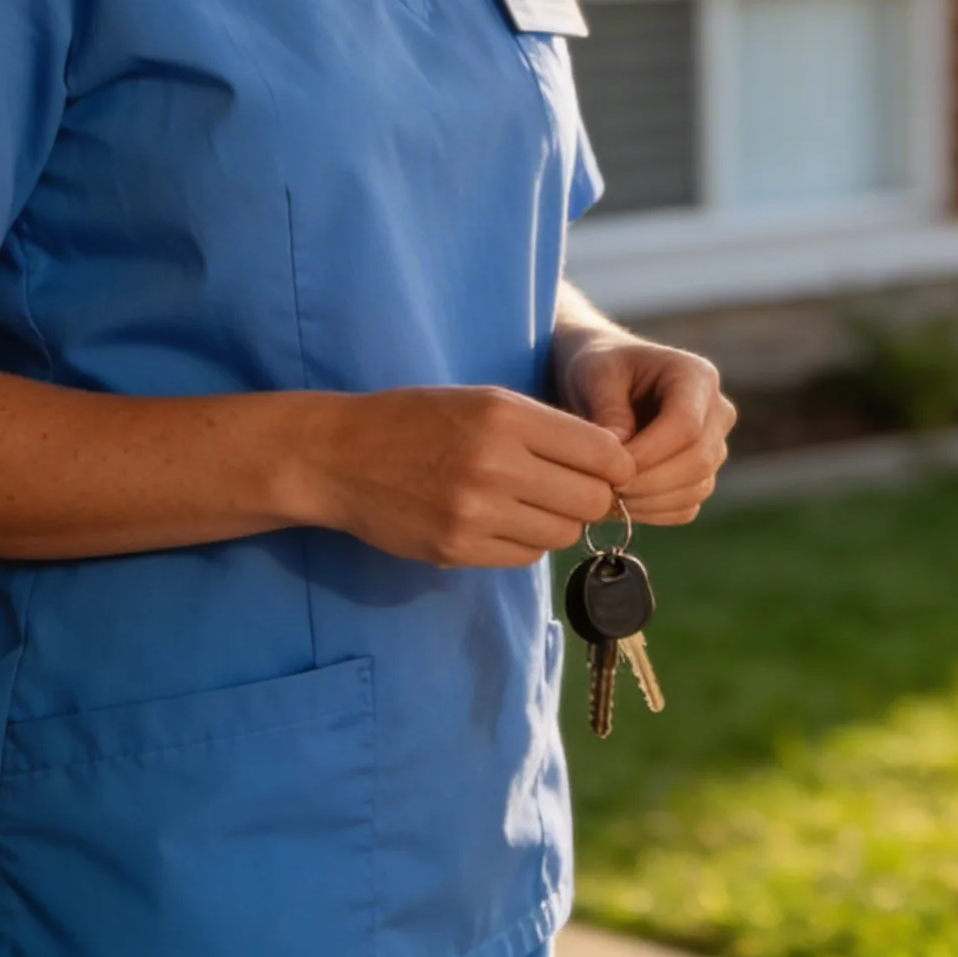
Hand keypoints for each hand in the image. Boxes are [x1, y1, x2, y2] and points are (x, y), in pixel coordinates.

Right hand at [302, 385, 635, 569]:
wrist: (342, 455)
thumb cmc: (419, 419)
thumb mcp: (484, 400)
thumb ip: (546, 427)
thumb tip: (612, 462)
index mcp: (507, 416)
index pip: (602, 452)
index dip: (616, 463)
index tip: (609, 466)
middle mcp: (495, 464)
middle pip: (591, 500)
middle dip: (593, 497)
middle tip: (573, 488)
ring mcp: (475, 512)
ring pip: (561, 533)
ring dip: (558, 521)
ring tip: (531, 502)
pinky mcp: (457, 549)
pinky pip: (525, 556)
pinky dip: (525, 541)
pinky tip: (502, 520)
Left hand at [553, 334, 735, 524]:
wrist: (609, 382)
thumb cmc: (603, 369)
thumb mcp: (596, 373)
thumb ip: (608, 408)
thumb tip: (620, 455)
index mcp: (696, 375)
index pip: (686, 424)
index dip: (649, 453)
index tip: (608, 467)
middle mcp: (717, 411)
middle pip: (698, 460)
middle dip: (648, 482)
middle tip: (604, 489)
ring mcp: (715, 446)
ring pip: (695, 488)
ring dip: (648, 501)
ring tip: (605, 495)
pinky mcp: (702, 476)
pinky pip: (686, 507)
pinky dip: (652, 512)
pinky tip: (620, 502)